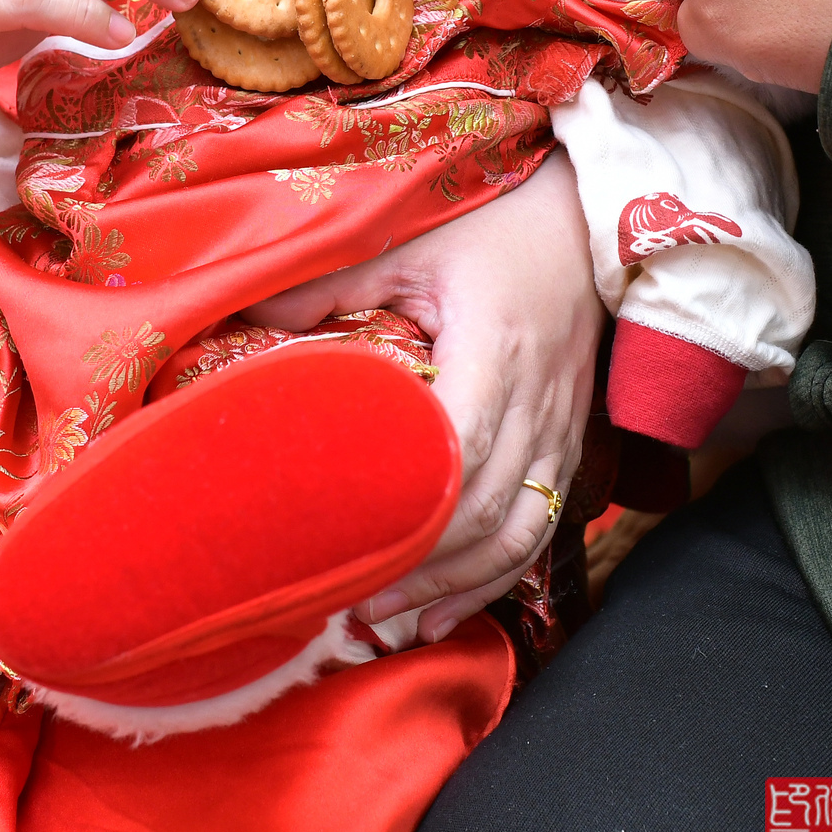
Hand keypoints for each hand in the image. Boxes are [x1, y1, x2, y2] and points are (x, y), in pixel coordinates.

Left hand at [242, 154, 599, 642]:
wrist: (586, 213)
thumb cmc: (492, 224)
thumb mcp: (407, 240)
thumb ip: (331, 284)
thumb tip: (246, 320)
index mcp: (496, 347)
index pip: (463, 448)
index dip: (415, 506)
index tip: (352, 542)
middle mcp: (538, 399)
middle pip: (488, 511)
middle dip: (421, 567)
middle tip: (344, 597)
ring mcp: (562, 426)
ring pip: (520, 533)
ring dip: (455, 587)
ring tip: (385, 618)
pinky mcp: (570, 440)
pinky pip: (541, 528)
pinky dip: (494, 579)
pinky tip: (443, 614)